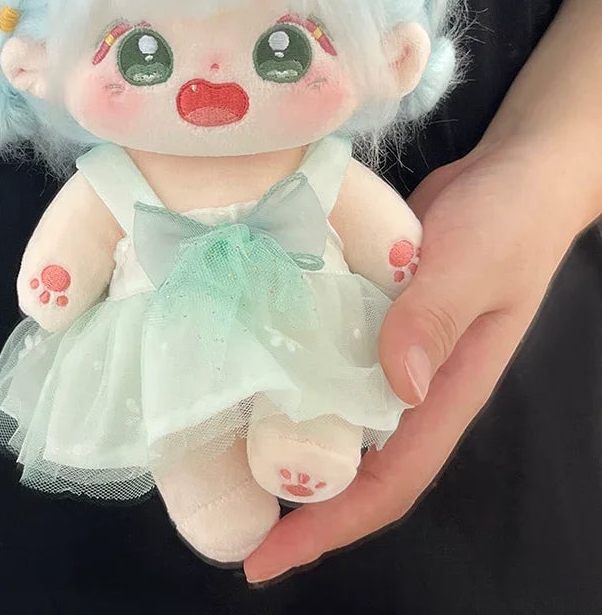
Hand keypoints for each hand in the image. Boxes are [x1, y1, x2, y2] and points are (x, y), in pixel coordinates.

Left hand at [244, 135, 583, 582]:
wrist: (516, 172)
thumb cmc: (510, 220)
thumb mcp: (475, 263)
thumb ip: (436, 315)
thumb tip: (398, 386)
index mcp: (448, 392)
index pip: (389, 481)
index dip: (330, 524)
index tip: (266, 557)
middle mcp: (415, 383)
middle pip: (353, 460)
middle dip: (294, 495)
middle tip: (220, 509)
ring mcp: (391, 346)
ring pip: (334, 407)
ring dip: (284, 434)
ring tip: (214, 445)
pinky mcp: (372, 309)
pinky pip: (327, 351)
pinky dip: (290, 366)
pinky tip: (243, 359)